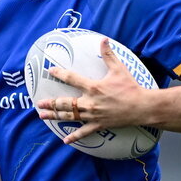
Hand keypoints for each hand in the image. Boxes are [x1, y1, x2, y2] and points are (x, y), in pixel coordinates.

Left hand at [36, 37, 150, 145]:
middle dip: (51, 103)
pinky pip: (84, 132)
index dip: (60, 74)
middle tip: (39, 104)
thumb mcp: (119, 69)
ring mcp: (93, 115)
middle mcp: (90, 102)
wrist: (142, 107)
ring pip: (70, 116)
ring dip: (55, 116)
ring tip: (43, 116)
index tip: (50, 71)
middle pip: (65, 103)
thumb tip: (103, 40)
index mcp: (93, 87)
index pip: (72, 78)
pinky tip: (65, 140)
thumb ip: (108, 55)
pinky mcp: (99, 124)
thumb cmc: (130, 88)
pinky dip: (74, 136)